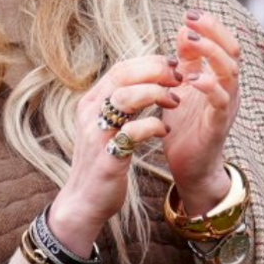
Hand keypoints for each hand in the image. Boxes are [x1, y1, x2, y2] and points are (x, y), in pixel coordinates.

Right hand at [49, 54, 186, 252]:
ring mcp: (96, 134)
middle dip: (155, 71)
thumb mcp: (106, 126)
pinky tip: (164, 131)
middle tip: (179, 78)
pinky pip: (132, 132)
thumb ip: (120, 105)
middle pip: (122, 76)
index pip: (120, 68)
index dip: (149, 62)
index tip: (173, 66)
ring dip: (155, 94)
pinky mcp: (107, 157)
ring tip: (174, 101)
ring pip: (125, 98)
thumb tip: (146, 80)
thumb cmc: (101, 162)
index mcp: (91, 103)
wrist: (84, 201)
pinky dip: (153, 126)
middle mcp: (90, 114)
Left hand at [160, 10, 241, 215]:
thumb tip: (184, 31)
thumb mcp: (181, 88)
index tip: (189, 14)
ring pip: (230, 72)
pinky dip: (209, 86)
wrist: (190, 167)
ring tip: (190, 42)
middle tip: (191, 19)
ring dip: (211, 53)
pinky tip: (192, 79)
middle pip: (233, 51)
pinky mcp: (218, 125)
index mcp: (221, 78)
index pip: (224, 43)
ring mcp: (227, 106)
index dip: (210, 26)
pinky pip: (221, 101)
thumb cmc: (186, 127)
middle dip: (214, 31)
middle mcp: (230, 88)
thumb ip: (185, 62)